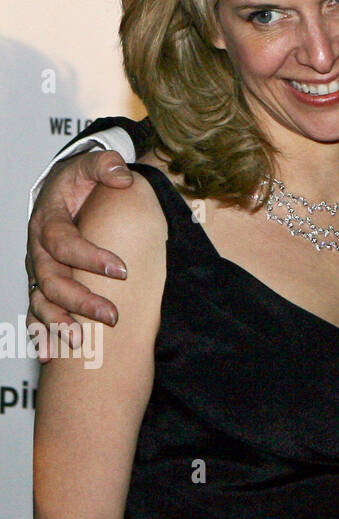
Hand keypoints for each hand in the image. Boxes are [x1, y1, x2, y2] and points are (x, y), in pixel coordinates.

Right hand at [25, 150, 133, 359]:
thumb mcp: (92, 164)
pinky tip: (50, 354)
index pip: (64, 242)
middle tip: (112, 316)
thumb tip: (121, 177)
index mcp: (47, 221)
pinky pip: (35, 311)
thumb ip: (105, 165)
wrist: (63, 187)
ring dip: (59, 323)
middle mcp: (37, 250)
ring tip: (81, 342)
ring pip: (41, 301)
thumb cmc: (80, 179)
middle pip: (52, 280)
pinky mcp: (42, 283)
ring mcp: (38, 269)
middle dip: (80, 301)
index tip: (122, 270)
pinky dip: (40, 333)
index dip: (89, 257)